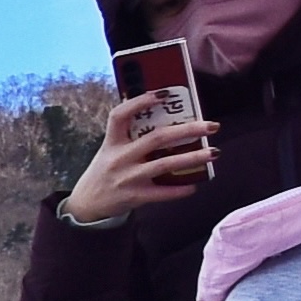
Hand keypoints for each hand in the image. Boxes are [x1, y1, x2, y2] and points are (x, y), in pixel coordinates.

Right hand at [58, 82, 217, 227]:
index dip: (140, 101)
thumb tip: (157, 114)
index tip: (165, 94)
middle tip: (211, 126)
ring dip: (193, 158)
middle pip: (156, 138)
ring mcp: (127, 178)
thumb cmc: (104, 173)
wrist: (86, 206)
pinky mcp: (135, 196)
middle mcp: (119, 158)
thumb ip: (129, 136)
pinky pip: (162, 193)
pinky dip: (180, 189)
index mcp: (112, 142)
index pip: (120, 115)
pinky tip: (195, 185)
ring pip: (165, 164)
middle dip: (187, 130)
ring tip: (214, 153)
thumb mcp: (109, 150)